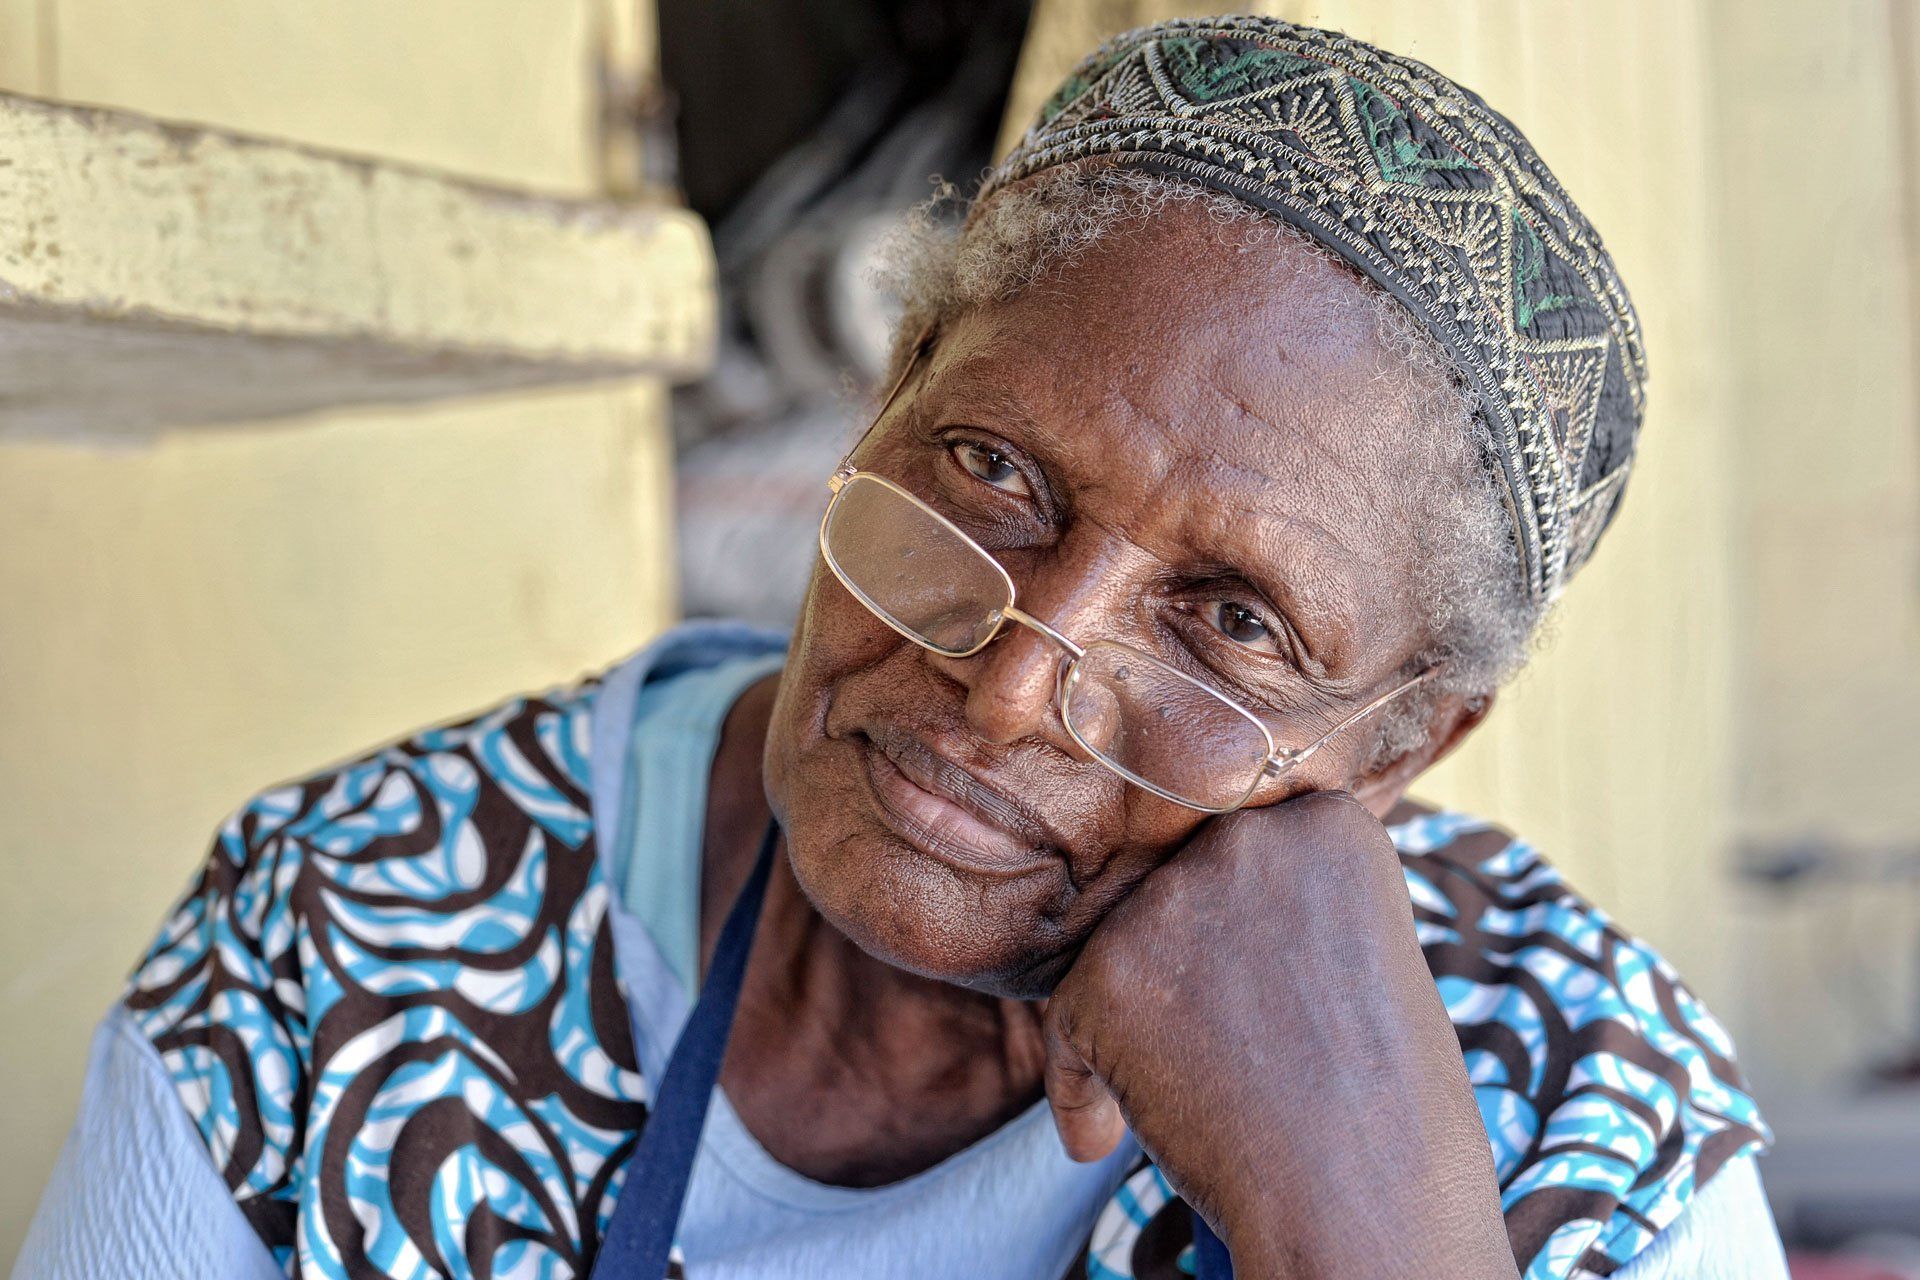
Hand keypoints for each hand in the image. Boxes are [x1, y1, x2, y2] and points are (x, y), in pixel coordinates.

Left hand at [1041, 790, 1517, 1278]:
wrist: (1369, 1200)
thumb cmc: (1387, 1109)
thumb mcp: (1366, 963)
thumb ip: (1288, 914)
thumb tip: (1195, 929)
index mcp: (1328, 824)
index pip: (1255, 857)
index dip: (1254, 936)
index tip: (1276, 1001)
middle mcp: (1246, 838)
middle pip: (1184, 896)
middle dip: (1192, 970)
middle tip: (1236, 1052)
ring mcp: (1171, 900)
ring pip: (1124, 955)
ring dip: (1138, 1024)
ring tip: (1196, 1098)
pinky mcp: (1106, 969)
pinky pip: (1067, 1021)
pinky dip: (1082, 1085)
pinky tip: (1103, 1139)